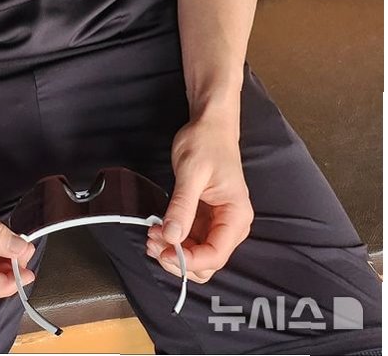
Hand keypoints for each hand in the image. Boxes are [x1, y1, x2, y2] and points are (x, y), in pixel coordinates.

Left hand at [145, 117, 252, 283]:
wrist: (209, 125)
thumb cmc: (206, 142)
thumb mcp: (191, 173)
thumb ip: (182, 206)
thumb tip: (172, 237)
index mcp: (236, 216)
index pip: (216, 255)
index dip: (190, 260)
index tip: (164, 252)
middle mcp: (231, 224)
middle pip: (208, 262)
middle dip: (180, 259)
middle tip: (153, 243)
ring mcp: (218, 222)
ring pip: (197, 253)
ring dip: (174, 250)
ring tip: (152, 234)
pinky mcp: (205, 217)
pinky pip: (191, 239)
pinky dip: (174, 239)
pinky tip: (158, 228)